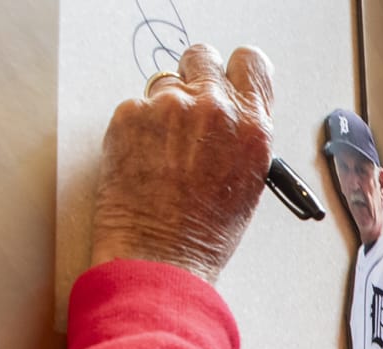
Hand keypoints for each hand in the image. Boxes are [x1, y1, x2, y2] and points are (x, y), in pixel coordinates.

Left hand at [92, 44, 273, 283]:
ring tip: (163, 150)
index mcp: (252, 126)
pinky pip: (134, 105)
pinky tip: (142, 159)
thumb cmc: (203, 234)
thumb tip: (232, 111)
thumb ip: (243, 134)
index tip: (227, 81)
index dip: (236, 71)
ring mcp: (169, 107)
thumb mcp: (248, 181)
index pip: (251, 62)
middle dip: (196, 79)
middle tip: (187, 111)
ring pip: (165, 82)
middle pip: (203, 57)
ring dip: (164, 107)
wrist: (159, 258)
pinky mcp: (130, 114)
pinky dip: (135, 127)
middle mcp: (214, 108)